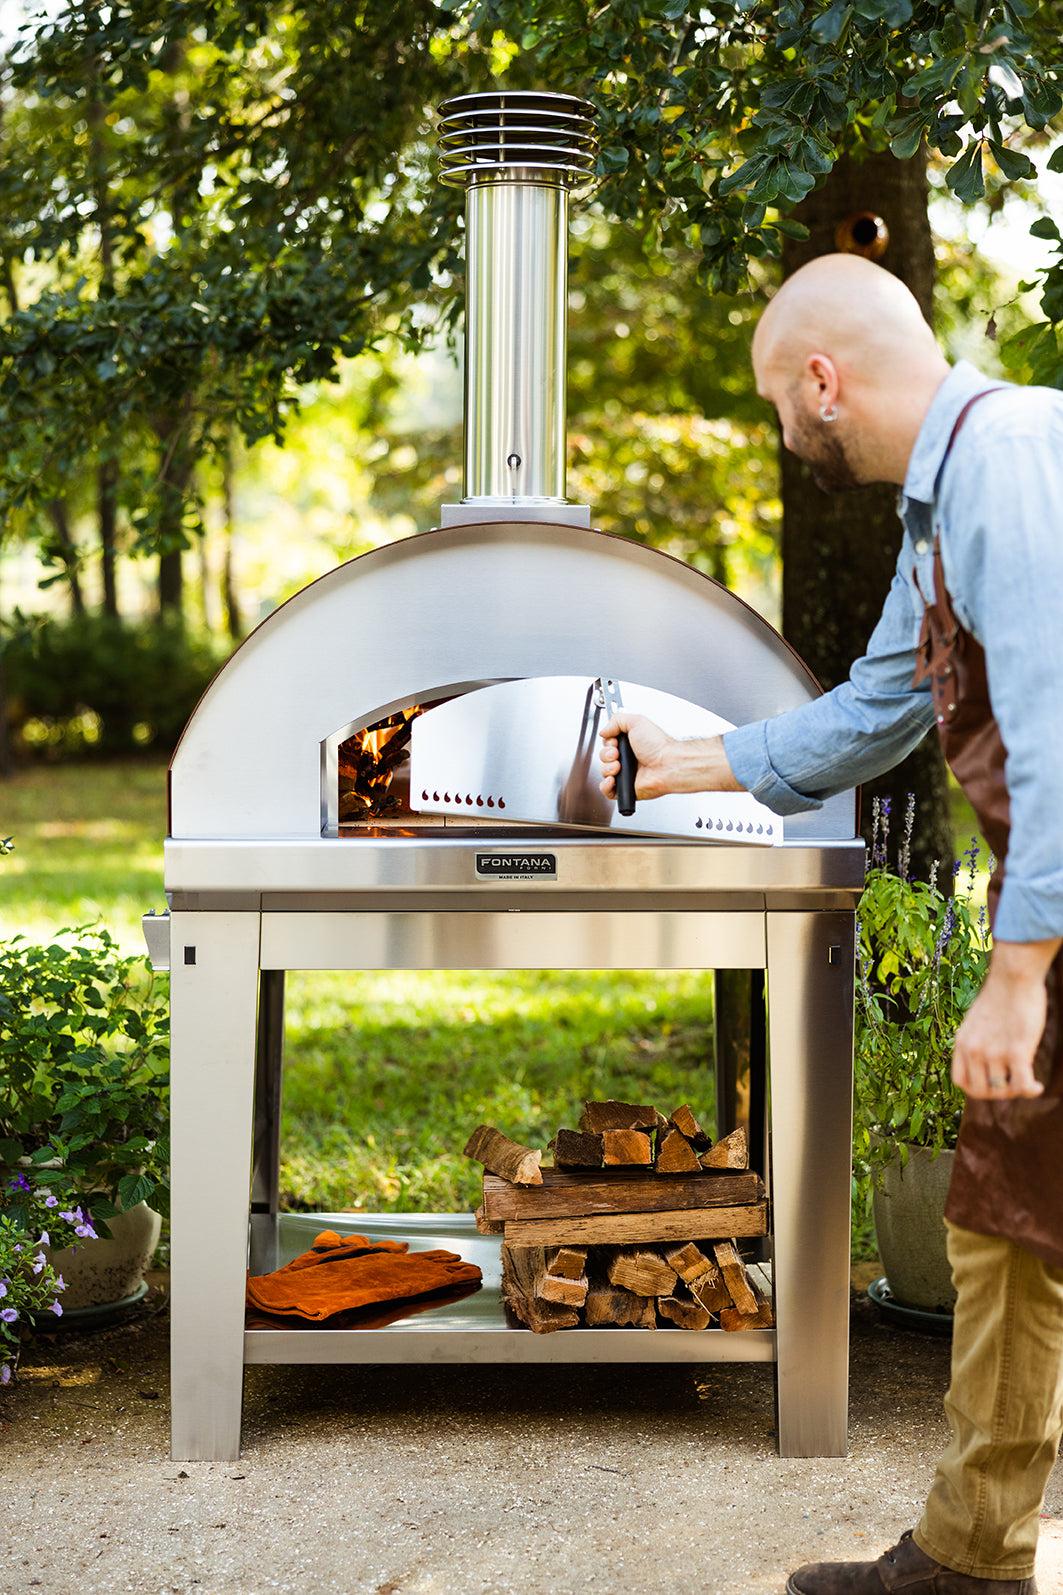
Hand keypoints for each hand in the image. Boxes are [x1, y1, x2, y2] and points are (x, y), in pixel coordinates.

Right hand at [598, 713, 677, 800]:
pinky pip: (608, 791)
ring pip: (604, 773)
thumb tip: (604, 730)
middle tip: (616, 754)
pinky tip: (613, 779)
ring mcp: (626, 774)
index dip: (607, 743)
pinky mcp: (626, 789)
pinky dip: (606, 786)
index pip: (608, 744)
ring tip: (619, 766)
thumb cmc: (658, 745)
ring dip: (607, 768)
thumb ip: (617, 720)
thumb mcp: (637, 721)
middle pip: (604, 758)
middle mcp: (628, 759)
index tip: (614, 742)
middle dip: (606, 755)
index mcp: (630, 744)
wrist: (667, 764)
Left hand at [952, 960, 1047, 1101]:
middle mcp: (973, 1050)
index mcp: (962, 1042)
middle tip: (1014, 1084)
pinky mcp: (1015, 1051)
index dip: (977, 1089)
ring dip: (1017, 1090)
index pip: (960, 1081)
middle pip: (981, 1091)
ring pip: (1003, 1090)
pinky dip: (1030, 1090)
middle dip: (999, 1093)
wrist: (1013, 976)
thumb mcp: (979, 1019)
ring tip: (1029, 1081)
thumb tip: (990, 1056)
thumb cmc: (1002, 994)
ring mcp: (993, 1052)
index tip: (993, 1085)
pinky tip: (1037, 1087)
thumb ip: (979, 1039)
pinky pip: (1021, 1085)